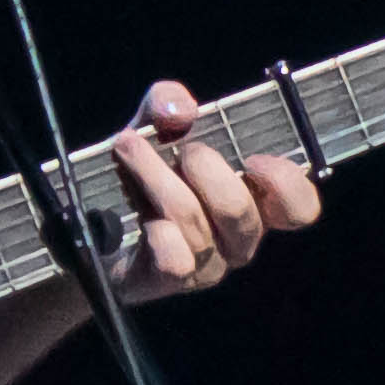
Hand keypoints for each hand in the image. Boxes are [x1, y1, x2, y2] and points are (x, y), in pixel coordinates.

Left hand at [104, 81, 317, 301]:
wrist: (85, 222)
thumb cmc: (138, 173)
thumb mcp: (151, 127)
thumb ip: (168, 103)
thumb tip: (181, 111)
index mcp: (254, 206)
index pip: (299, 209)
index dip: (286, 185)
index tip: (253, 160)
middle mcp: (237, 241)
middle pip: (238, 210)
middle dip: (202, 167)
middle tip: (176, 148)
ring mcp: (206, 266)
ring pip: (193, 223)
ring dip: (154, 177)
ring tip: (127, 148)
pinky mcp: (167, 282)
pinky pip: (175, 260)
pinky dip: (155, 231)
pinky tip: (135, 217)